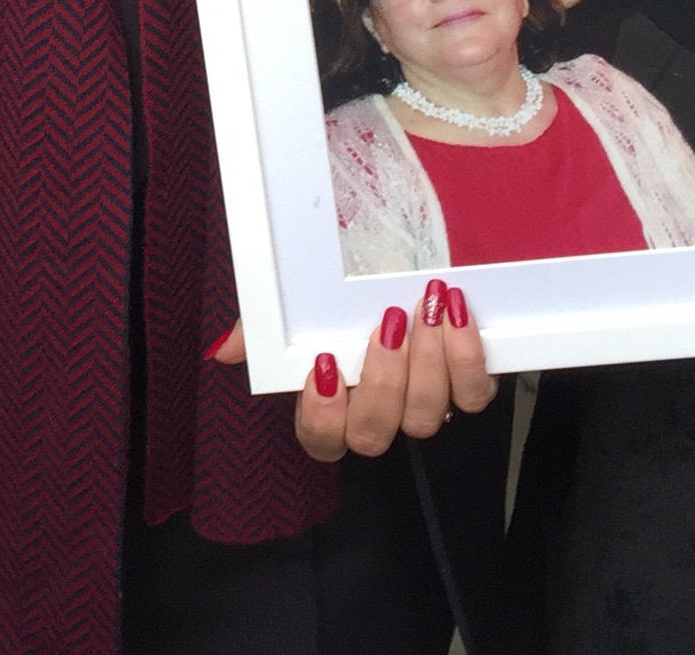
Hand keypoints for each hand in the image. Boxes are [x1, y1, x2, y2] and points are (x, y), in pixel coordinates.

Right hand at [212, 278, 496, 460]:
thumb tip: (220, 351)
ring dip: (427, 362)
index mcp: (332, 402)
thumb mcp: (296, 301)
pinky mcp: (467, 386)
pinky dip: (467, 358)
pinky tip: (456, 312)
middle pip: (373, 434)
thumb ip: (259, 328)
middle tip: (386, 321)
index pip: (321, 440)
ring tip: (425, 304)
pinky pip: (473, 397)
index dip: (321, 416)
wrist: (401, 254)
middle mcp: (378, 413)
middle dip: (381, 380)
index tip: (325, 363)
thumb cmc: (341, 286)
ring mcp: (423, 403)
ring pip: (423, 418)